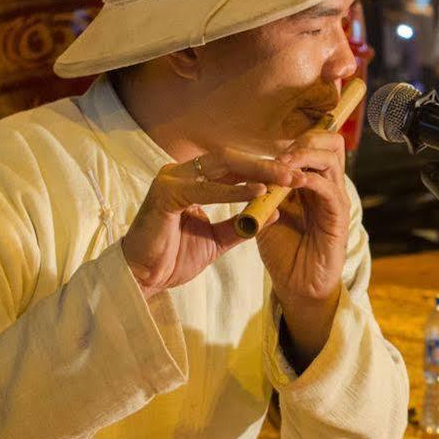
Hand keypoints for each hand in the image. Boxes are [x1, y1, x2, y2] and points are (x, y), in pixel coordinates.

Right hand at [123, 149, 298, 297]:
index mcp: (192, 179)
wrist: (143, 277)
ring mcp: (171, 179)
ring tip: (283, 180)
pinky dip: (232, 191)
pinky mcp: (165, 194)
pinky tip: (257, 192)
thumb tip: (274, 211)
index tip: (294, 178)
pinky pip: (205, 189)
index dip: (264, 171)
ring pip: (221, 167)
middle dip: (266, 166)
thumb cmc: (173, 257)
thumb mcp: (217, 239)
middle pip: (231, 160)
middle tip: (296, 174)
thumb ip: (242, 224)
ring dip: (256, 173)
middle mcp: (181, 172)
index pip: (234, 168)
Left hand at [252, 127, 353, 355]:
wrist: (297, 286)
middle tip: (277, 155)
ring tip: (280, 166)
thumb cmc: (283, 251)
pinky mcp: (338, 217)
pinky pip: (327, 188)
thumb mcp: (267, 213)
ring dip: (303, 156)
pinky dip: (308, 181)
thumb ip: (262, 190)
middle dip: (302, 141)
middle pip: (329, 141)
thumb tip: (244, 166)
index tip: (265, 150)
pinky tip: (290, 185)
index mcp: (313, 181)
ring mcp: (335, 198)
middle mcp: (328, 185)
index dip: (292, 140)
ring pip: (330, 157)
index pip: (313, 143)